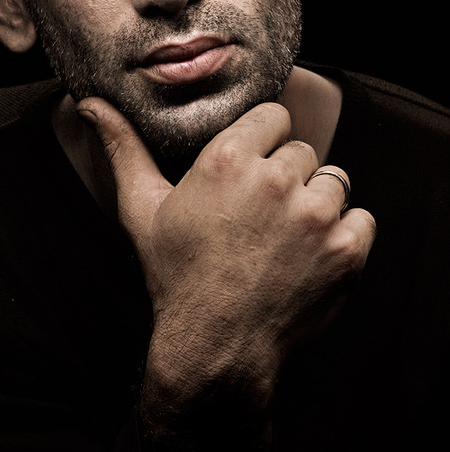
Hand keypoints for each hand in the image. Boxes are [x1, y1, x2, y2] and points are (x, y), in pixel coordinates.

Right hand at [77, 98, 375, 446]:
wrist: (216, 347)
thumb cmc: (176, 274)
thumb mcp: (141, 208)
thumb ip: (122, 148)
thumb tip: (89, 104)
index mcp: (227, 159)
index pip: (274, 115)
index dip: (265, 141)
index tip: (253, 166)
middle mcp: (274, 180)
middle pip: (303, 150)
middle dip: (287, 176)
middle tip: (262, 213)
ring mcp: (314, 215)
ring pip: (334, 181)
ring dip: (317, 202)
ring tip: (286, 236)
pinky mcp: (345, 250)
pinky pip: (362, 218)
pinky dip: (344, 234)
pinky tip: (311, 254)